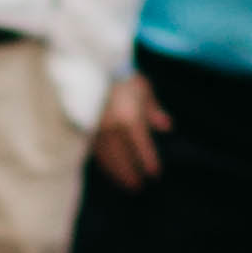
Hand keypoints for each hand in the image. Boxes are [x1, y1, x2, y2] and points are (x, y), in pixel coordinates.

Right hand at [92, 71, 168, 190]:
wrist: (94, 65)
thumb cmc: (124, 76)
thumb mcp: (144, 90)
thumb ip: (154, 110)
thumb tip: (166, 127)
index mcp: (130, 119)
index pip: (142, 148)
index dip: (148, 162)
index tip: (154, 174)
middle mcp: (113, 128)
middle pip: (122, 158)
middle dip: (130, 174)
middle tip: (136, 187)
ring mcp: (96, 129)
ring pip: (106, 157)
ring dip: (115, 172)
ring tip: (123, 182)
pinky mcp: (84, 127)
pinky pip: (94, 150)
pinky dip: (103, 162)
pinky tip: (107, 168)